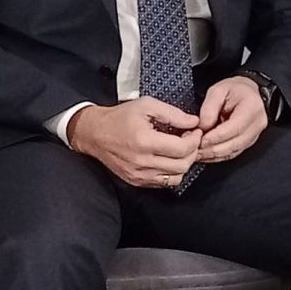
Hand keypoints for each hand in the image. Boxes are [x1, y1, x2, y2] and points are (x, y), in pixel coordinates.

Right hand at [68, 97, 202, 187]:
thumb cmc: (119, 118)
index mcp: (144, 141)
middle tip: (190, 140)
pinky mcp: (137, 181)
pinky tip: (169, 159)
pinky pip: (164, 183)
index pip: (182, 148)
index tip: (195, 132)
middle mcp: (141, 161)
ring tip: (180, 150)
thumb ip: (173, 114)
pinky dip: (172, 172)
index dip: (194, 140)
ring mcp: (139, 174)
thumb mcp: (147, 106)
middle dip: (192, 152)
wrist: (95, 133)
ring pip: (176, 177)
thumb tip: (193, 122)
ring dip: (183, 164)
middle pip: (182, 165)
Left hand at [195, 76, 267, 163]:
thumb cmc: (236, 90)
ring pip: (232, 152)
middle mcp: (257, 124)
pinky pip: (232, 153)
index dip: (214, 137)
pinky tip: (206, 155)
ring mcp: (254, 135)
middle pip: (233, 144)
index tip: (199, 139)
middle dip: (211, 149)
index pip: (233, 128)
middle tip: (194, 149)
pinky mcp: (248, 142)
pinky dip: (218, 156)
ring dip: (213, 155)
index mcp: (252, 108)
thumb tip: (202, 128)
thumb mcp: (218, 90)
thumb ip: (209, 109)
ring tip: (197, 153)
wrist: (249, 93)